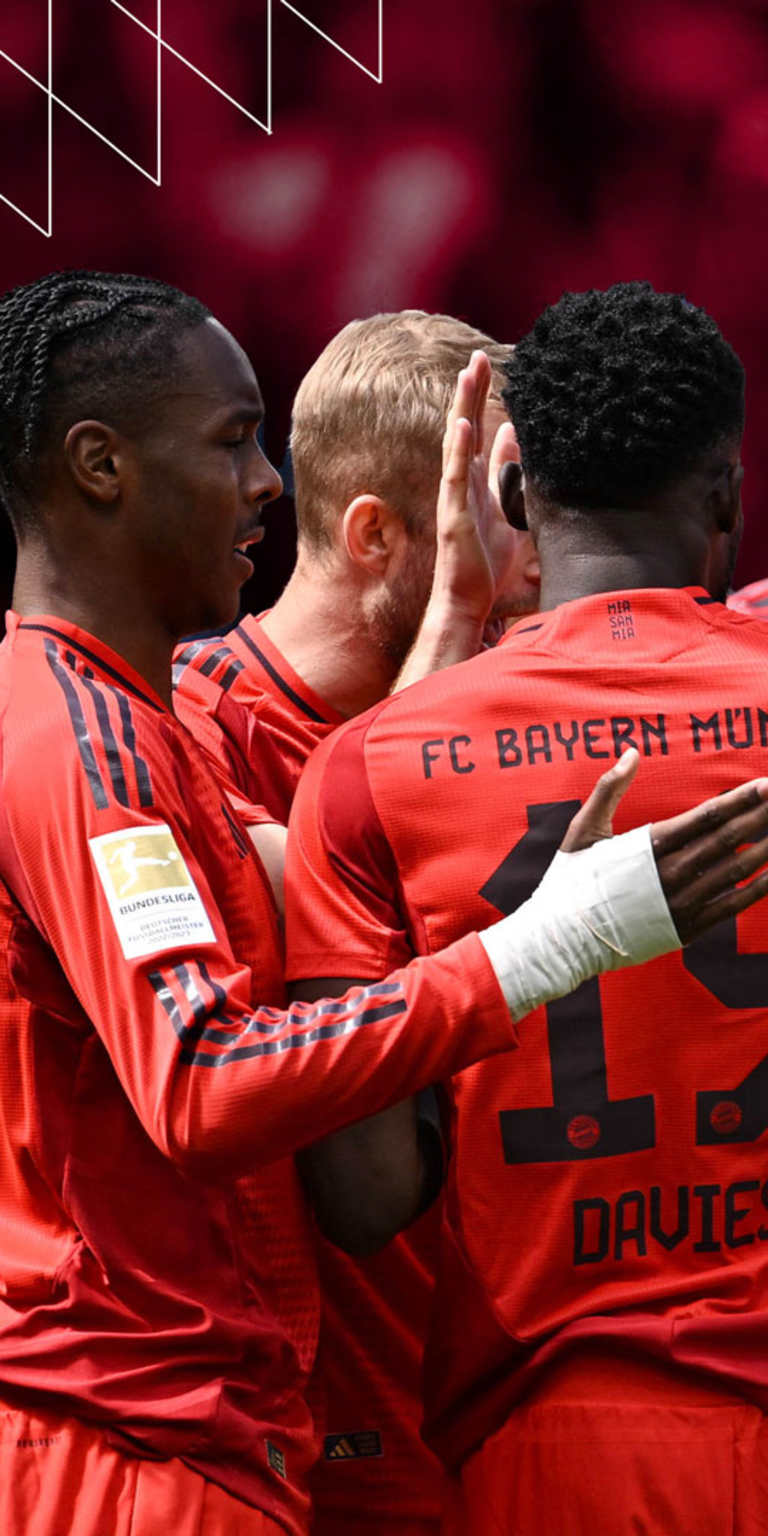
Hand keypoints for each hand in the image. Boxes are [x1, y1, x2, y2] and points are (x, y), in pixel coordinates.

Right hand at [430, 350, 520, 625]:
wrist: (467, 602)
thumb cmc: (485, 565)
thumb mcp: (506, 513)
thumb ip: (508, 478)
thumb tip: (513, 439)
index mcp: (474, 483)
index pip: (477, 432)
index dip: (482, 400)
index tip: (492, 367)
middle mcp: (460, 485)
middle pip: (465, 428)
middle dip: (472, 392)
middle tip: (479, 356)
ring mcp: (454, 499)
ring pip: (456, 444)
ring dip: (461, 408)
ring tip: (467, 374)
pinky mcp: (452, 517)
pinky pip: (454, 477)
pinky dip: (457, 449)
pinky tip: (461, 424)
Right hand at [561, 749, 767, 943]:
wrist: (563, 939)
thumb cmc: (571, 879)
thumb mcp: (582, 828)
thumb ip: (608, 788)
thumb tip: (631, 753)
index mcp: (647, 845)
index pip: (705, 816)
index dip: (740, 799)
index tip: (767, 785)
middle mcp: (670, 873)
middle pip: (728, 838)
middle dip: (762, 816)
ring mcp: (681, 902)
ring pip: (735, 870)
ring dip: (766, 848)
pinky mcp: (686, 928)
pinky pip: (731, 906)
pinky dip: (757, 888)